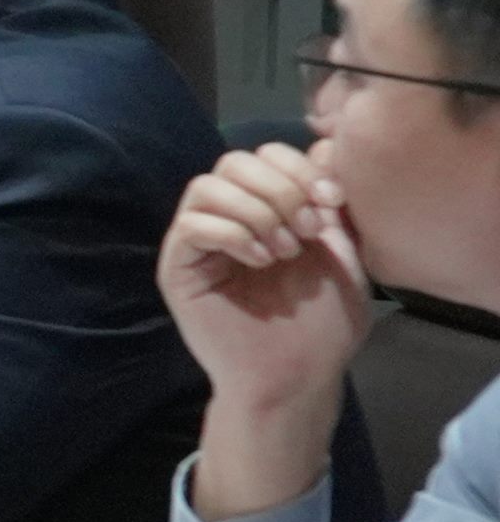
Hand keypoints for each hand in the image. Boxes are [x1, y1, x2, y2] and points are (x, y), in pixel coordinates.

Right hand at [163, 141, 368, 518]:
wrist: (299, 375)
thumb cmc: (322, 324)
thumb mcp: (343, 252)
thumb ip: (332, 202)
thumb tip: (326, 146)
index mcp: (265, 210)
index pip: (265, 155)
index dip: (298, 167)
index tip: (332, 202)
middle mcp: (227, 219)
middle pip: (234, 162)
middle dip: (278, 188)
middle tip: (306, 232)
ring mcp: (199, 243)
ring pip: (208, 186)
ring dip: (255, 212)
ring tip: (283, 251)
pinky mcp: (179, 267)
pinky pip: (191, 224)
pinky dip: (231, 233)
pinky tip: (259, 261)